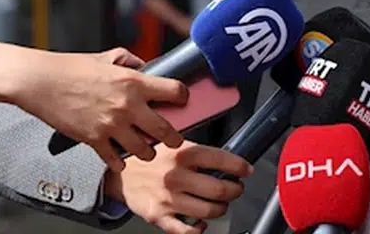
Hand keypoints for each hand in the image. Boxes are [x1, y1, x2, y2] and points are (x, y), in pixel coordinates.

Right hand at [8, 47, 188, 170]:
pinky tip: (121, 159)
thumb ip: (130, 61)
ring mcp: (111, 125)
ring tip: (147, 149)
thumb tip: (144, 66)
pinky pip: (115, 159)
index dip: (183, 97)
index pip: (175, 92)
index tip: (181, 102)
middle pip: (166, 130)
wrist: (41, 82)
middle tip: (174, 139)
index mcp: (134, 82)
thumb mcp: (107, 57)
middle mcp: (127, 105)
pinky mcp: (94, 139)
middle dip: (174, 137)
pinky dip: (120, 161)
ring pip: (144, 150)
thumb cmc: (71, 68)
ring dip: (148, 151)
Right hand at [105, 141, 252, 233]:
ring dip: (221, 209)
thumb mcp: (175, 145)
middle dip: (234, 191)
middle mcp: (176, 175)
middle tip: (236, 189)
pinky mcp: (159, 216)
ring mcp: (168, 198)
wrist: (123, 175)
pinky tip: (202, 222)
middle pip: (219, 190)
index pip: (222, 160)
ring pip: (208, 211)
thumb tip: (229, 162)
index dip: (240, 167)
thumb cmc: (153, 160)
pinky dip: (200, 228)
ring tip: (220, 204)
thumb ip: (199, 153)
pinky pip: (187, 231)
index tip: (247, 171)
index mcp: (183, 153)